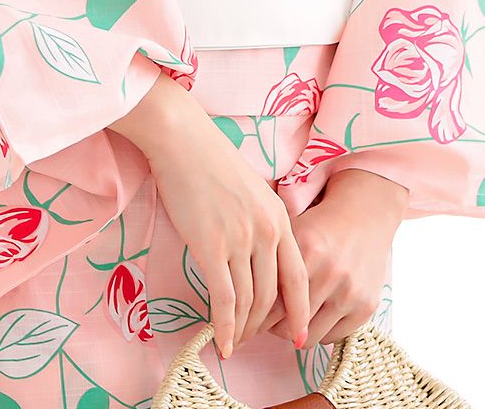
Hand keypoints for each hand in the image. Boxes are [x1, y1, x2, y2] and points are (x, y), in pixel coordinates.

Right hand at [110, 69, 310, 357]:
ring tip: (236, 343)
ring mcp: (241, 239)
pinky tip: (221, 343)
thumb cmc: (213, 164)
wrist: (185, 142)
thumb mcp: (253, 191)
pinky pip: (224, 298)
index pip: (298, 275)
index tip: (299, 334)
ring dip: (243, 328)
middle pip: (273, 294)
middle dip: (265, 325)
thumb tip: (261, 256)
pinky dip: (224, 326)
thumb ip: (263, 222)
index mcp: (280, 216)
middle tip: (254, 342)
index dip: (299, 309)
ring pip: (249, 300)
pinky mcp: (212, 247)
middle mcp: (267, 230)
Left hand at [262, 166, 406, 346]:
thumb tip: (235, 301)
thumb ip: (267, 261)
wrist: (364, 214)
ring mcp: (351, 291)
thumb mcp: (290, 231)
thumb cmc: (319, 224)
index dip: (254, 314)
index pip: (269, 303)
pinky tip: (312, 317)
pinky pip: (332, 338)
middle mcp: (331, 272)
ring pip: (308, 337)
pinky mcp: (366, 306)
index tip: (247, 315)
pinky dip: (319, 332)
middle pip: (286, 323)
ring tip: (288, 320)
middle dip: (270, 326)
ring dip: (294, 333)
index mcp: (309, 250)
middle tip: (265, 321)